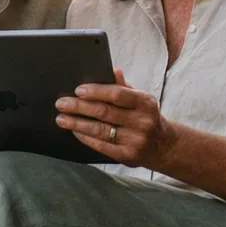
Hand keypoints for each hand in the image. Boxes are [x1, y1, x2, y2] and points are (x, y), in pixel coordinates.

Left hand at [55, 69, 172, 167]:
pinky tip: (75, 131)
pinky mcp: (127, 156)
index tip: (78, 90)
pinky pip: (101, 145)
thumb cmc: (147, 117)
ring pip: (100, 130)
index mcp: (145, 102)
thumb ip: (124, 87)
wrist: (164, 146)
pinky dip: (85, 137)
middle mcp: (142, 121)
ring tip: (61, 119)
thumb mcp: (141, 99)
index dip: (96, 92)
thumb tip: (112, 71)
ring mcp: (135, 140)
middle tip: (61, 103)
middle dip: (79, 107)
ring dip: (77, 123)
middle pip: (104, 112)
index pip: (117, 94)